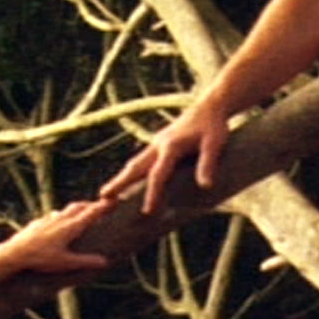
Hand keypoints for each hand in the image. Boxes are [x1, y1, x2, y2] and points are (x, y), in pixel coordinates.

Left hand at [0, 200, 113, 273]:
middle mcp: (60, 219)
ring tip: (82, 212)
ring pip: (66, 209)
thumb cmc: (41, 259)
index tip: (115, 200)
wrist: (14, 253)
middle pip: (79, 206)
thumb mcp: (66, 263)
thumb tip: (105, 262)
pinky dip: (61, 215)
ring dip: (77, 209)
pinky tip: (57, 220)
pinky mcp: (38, 222)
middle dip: (91, 205)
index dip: (104, 206)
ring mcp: (48, 219)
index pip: (92, 213)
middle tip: (100, 206)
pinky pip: (53, 215)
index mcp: (70, 227)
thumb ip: (86, 261)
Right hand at [101, 100, 233, 215]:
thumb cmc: (214, 126)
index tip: (147, 212)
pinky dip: (132, 172)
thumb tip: (205, 186)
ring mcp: (157, 144)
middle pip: (136, 167)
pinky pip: (142, 160)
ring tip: (108, 193)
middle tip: (102, 197)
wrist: (210, 106)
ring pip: (136, 163)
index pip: (159, 175)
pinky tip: (129, 181)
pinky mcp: (159, 144)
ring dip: (122, 178)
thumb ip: (208, 164)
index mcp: (171, 146)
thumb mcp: (215, 144)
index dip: (153, 194)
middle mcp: (159, 145)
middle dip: (119, 183)